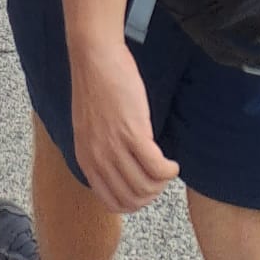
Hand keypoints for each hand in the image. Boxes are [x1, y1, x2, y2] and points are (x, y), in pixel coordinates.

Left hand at [70, 40, 178, 212]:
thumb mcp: (88, 127)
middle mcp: (98, 157)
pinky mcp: (133, 132)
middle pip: (132, 199)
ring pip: (146, 187)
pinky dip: (170, 171)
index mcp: (86, 158)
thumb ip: (100, 151)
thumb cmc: (96, 86)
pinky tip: (173, 163)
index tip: (145, 192)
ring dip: (162, 184)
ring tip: (167, 170)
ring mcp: (114, 146)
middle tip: (160, 180)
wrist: (94, 56)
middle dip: (151, 196)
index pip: (111, 202)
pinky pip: (157, 168)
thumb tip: (120, 172)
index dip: (133, 203)